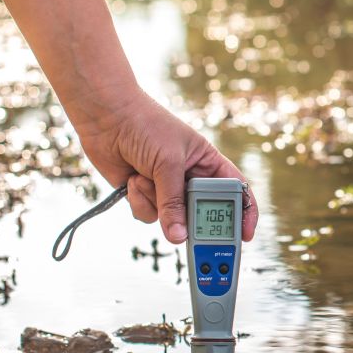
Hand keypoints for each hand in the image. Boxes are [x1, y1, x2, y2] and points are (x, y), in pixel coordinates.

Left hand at [71, 88, 257, 243]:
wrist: (107, 116)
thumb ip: (174, 202)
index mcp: (207, 163)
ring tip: (144, 178)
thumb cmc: (146, 126)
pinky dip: (138, 200)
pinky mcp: (144, 194)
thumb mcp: (168, 162)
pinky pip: (148, 215)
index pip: (235, 190)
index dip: (244, 212)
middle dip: (193, 223)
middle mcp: (190, 178)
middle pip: (203, 213)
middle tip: (188, 233)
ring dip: (155, 202)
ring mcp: (166, 188)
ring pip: (171, 218)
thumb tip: (179, 236)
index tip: (245, 234)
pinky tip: (132, 180)